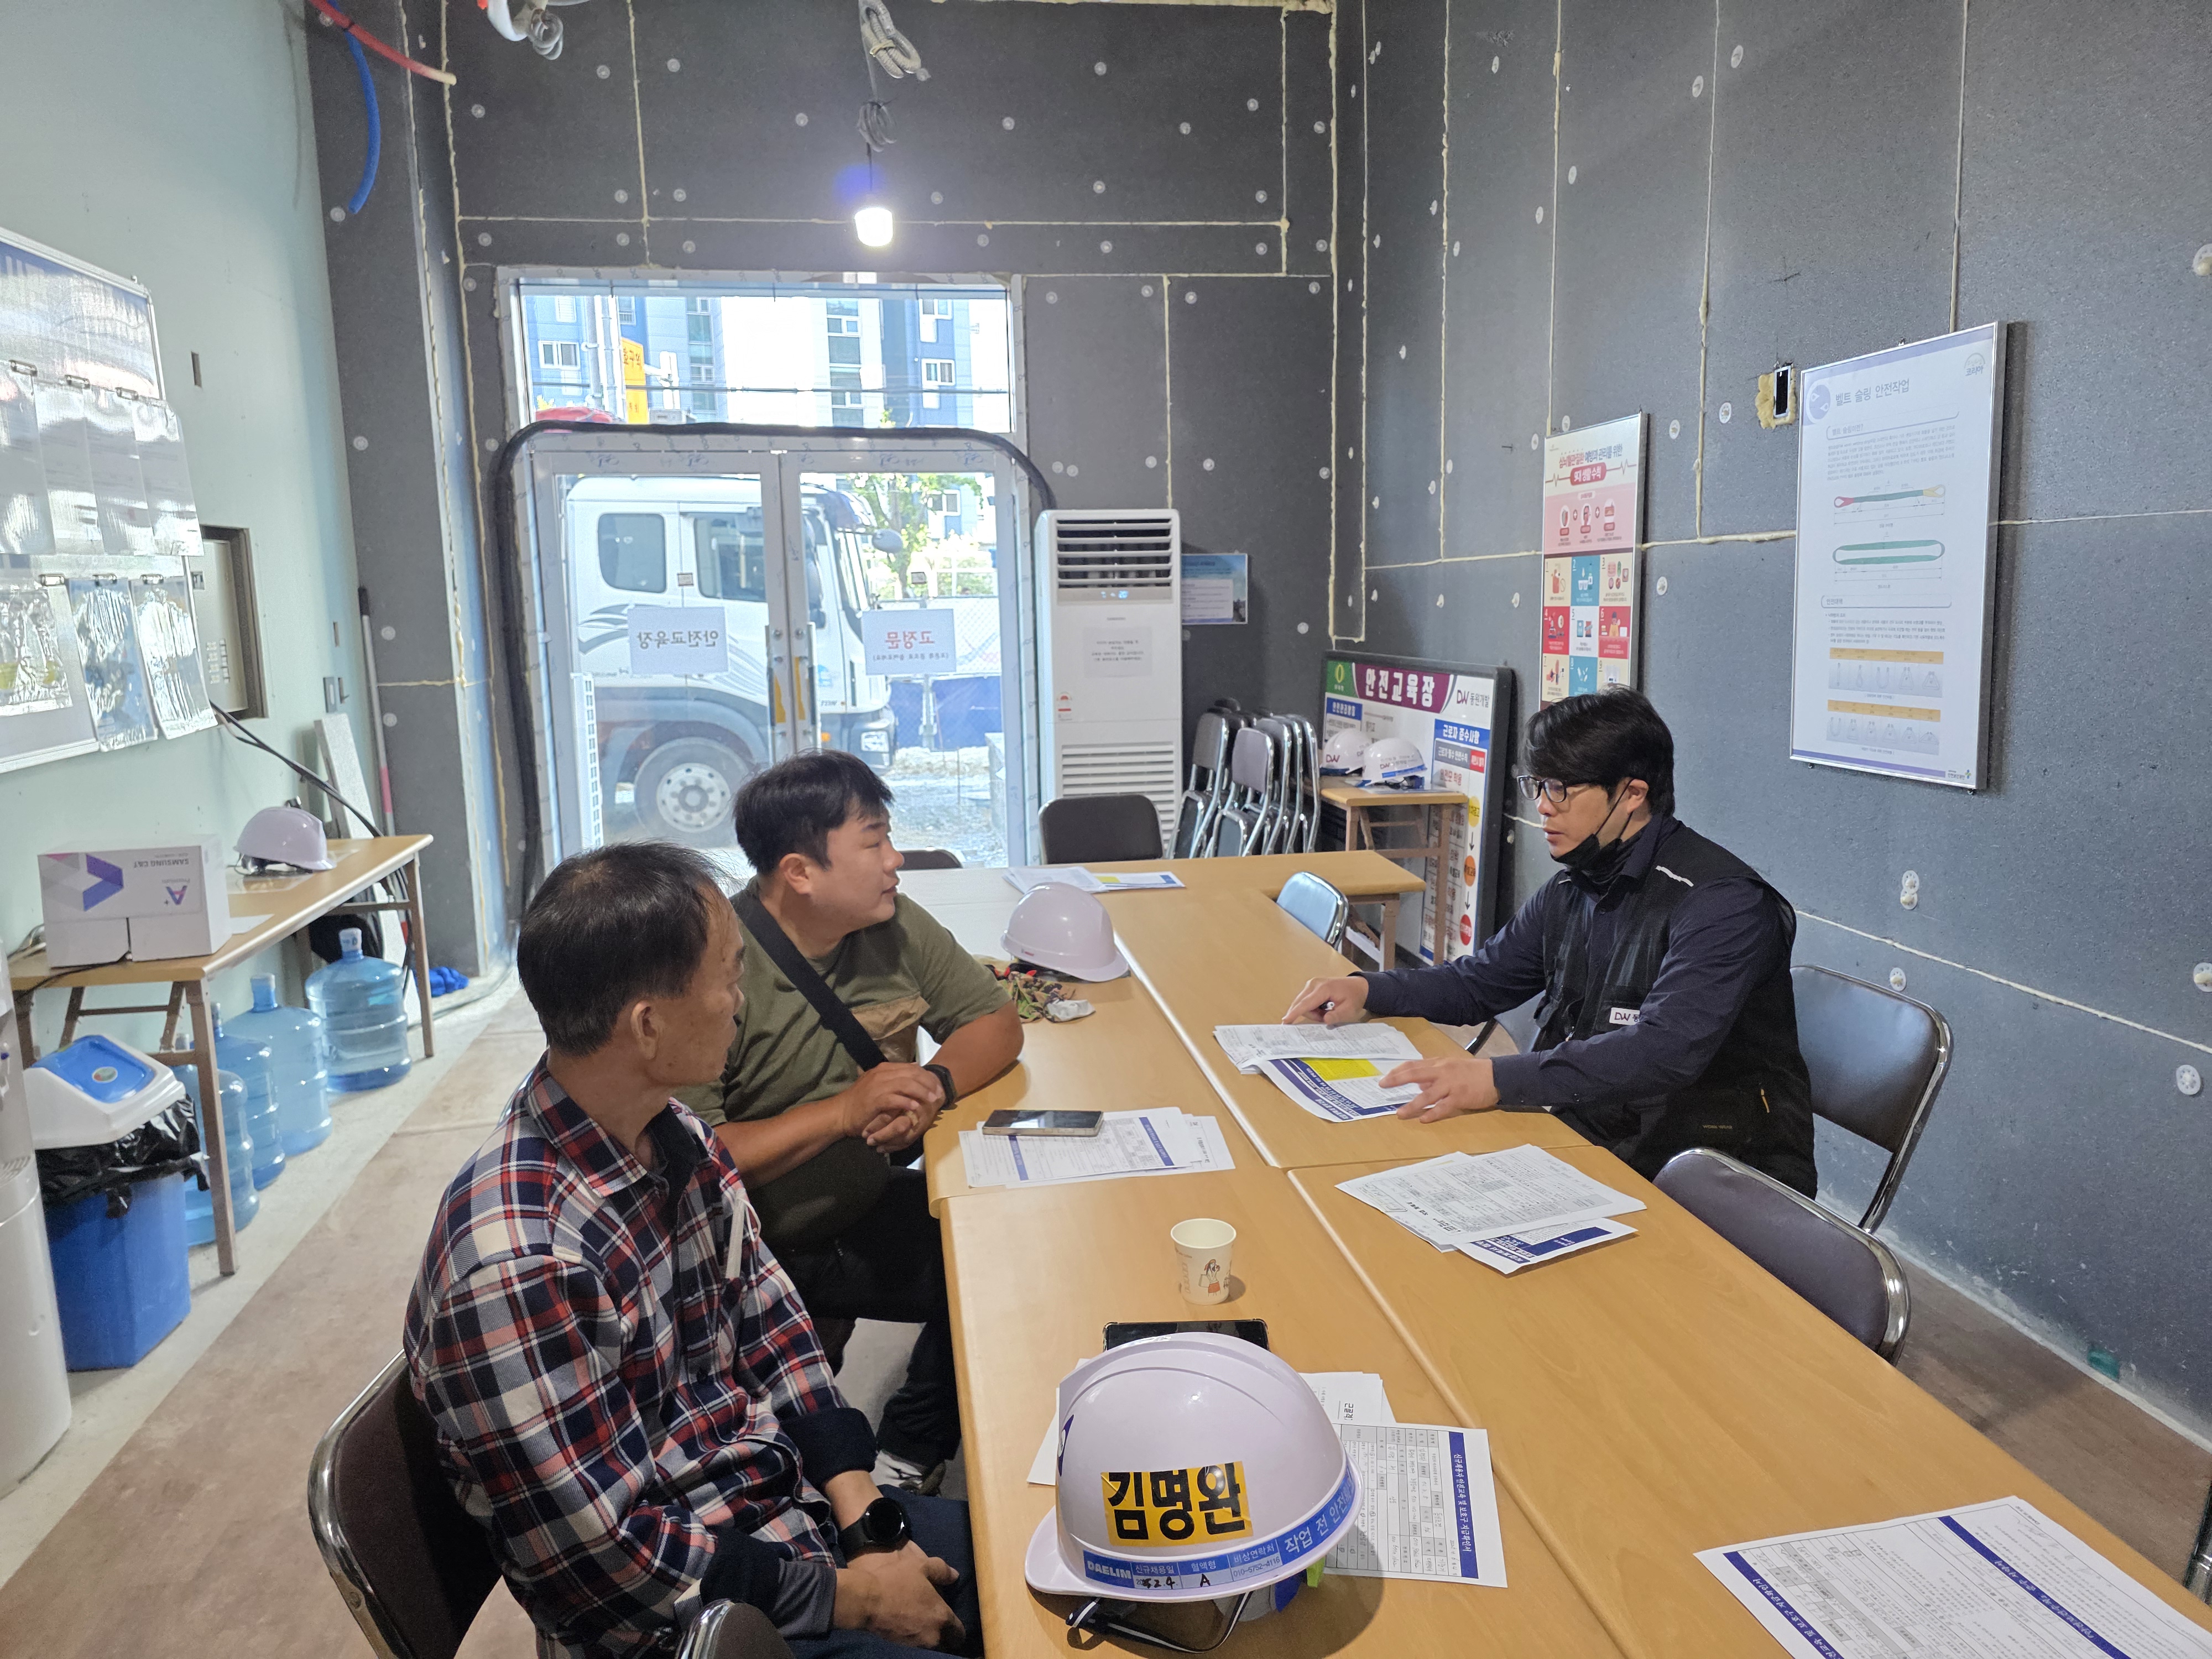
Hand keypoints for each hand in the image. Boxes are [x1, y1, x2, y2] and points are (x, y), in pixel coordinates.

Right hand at [834, 1065, 941, 1144]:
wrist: (841, 1112)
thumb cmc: (861, 1101)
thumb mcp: (879, 1084)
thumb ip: (896, 1076)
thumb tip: (915, 1067)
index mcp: (885, 1069)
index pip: (912, 1068)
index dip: (928, 1077)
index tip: (938, 1087)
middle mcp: (882, 1073)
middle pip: (912, 1074)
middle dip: (928, 1084)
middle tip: (939, 1094)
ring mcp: (877, 1085)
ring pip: (906, 1084)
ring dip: (922, 1092)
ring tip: (932, 1100)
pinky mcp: (874, 1099)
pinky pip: (894, 1098)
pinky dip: (906, 1102)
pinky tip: (915, 1107)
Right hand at [834, 1544, 964, 1649]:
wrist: (865, 1600)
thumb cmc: (896, 1581)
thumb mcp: (922, 1566)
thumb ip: (942, 1570)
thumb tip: (955, 1575)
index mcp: (941, 1617)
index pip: (959, 1634)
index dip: (958, 1627)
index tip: (954, 1618)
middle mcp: (932, 1635)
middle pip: (947, 1642)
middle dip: (946, 1634)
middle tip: (940, 1619)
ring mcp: (916, 1642)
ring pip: (931, 1642)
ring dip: (931, 1634)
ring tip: (923, 1618)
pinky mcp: (901, 1644)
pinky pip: (917, 1642)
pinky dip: (917, 1634)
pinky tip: (910, 1621)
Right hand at [1284, 975, 1368, 1025]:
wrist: (1358, 986)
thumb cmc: (1354, 996)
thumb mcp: (1349, 1009)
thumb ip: (1336, 1016)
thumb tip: (1324, 1020)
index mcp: (1323, 988)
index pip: (1305, 1003)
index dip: (1294, 1013)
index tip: (1285, 1021)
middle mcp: (1314, 984)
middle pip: (1301, 1004)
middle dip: (1311, 1015)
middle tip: (1325, 1017)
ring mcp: (1311, 984)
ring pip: (1303, 1004)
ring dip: (1313, 1012)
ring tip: (1327, 1011)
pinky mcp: (1311, 987)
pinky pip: (1305, 1001)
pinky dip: (1313, 1008)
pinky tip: (1323, 1007)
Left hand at [1380, 1054, 1499, 1121]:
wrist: (1497, 1075)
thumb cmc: (1474, 1071)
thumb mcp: (1452, 1067)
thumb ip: (1435, 1074)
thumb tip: (1419, 1085)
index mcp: (1439, 1064)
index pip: (1414, 1065)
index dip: (1398, 1071)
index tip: (1386, 1077)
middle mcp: (1442, 1072)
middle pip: (1415, 1074)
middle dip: (1397, 1080)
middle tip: (1383, 1086)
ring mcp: (1450, 1085)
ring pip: (1426, 1095)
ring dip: (1412, 1105)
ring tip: (1400, 1114)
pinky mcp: (1460, 1098)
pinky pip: (1443, 1107)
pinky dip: (1432, 1114)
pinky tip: (1423, 1119)